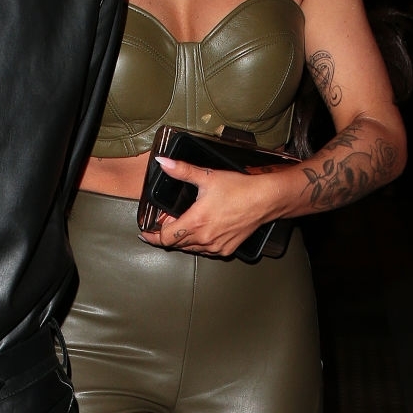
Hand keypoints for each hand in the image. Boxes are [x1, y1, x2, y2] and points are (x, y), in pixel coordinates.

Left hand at [140, 156, 301, 256]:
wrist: (265, 200)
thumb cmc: (239, 188)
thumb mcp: (207, 176)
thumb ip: (181, 170)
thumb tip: (162, 161)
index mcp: (195, 222)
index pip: (164, 238)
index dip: (153, 235)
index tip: (147, 231)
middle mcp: (204, 239)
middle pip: (175, 244)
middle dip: (168, 233)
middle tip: (169, 219)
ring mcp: (215, 247)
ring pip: (189, 248)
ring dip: (183, 239)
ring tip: (186, 222)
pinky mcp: (226, 250)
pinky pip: (205, 251)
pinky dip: (199, 243)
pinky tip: (202, 229)